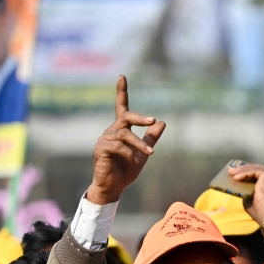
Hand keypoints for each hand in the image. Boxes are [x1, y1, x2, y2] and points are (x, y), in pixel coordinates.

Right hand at [86, 76, 165, 205]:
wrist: (114, 186)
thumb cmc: (126, 169)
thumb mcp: (143, 152)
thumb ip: (151, 137)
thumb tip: (162, 122)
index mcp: (121, 130)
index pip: (121, 107)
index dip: (121, 92)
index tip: (122, 76)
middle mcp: (111, 131)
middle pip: (125, 116)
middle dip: (139, 118)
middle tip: (152, 120)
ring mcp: (104, 139)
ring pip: (125, 134)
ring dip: (139, 144)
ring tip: (150, 153)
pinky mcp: (101, 149)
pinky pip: (118, 146)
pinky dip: (130, 153)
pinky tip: (134, 160)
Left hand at [226, 162, 263, 226]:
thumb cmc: (260, 211)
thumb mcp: (251, 201)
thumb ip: (248, 194)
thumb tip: (241, 190)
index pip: (260, 177)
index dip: (249, 175)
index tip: (238, 175)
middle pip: (257, 169)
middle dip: (244, 169)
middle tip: (232, 171)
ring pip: (255, 169)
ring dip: (242, 170)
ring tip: (231, 172)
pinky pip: (254, 171)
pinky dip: (244, 173)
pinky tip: (236, 177)